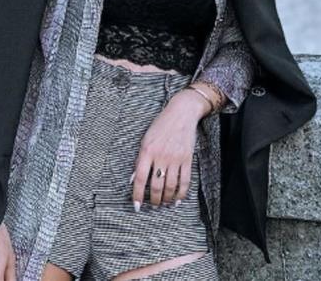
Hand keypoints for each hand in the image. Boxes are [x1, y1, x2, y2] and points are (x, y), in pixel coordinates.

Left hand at [130, 92, 201, 209]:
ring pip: (170, 186)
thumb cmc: (161, 125)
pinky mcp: (187, 159)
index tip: (136, 206)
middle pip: (156, 185)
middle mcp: (161, 156)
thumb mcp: (145, 139)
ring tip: (163, 204)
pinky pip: (185, 180)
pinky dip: (181, 193)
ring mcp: (175, 158)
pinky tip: (178, 200)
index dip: (137, 194)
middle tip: (152, 206)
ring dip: (166, 199)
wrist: (182, 113)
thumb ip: (140, 159)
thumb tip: (133, 178)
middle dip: (153, 200)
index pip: (139, 178)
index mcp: (147, 150)